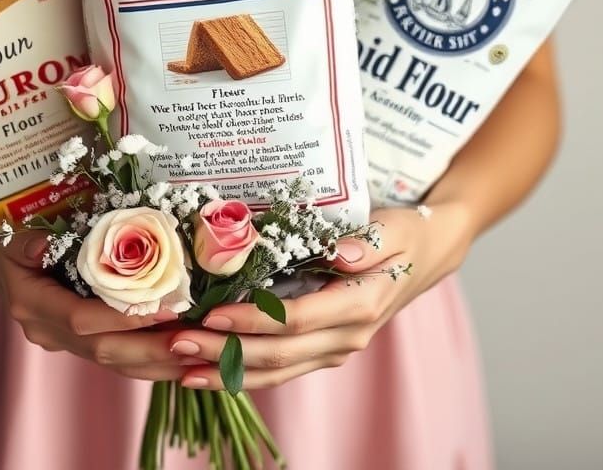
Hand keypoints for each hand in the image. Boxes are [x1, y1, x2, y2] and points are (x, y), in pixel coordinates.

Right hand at [0, 231, 203, 381]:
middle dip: (153, 348)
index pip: (83, 320)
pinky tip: (185, 358)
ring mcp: (65, 344)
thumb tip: (41, 244)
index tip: (166, 308)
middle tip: (196, 339)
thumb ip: (27, 242)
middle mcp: (50, 333)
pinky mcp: (81, 346)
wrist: (0, 268)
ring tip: (202, 353)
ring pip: (117, 363)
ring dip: (160, 362)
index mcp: (33, 306)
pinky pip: (120, 360)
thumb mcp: (10, 239)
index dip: (124, 318)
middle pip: (106, 351)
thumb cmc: (7, 246)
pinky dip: (153, 361)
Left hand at [166, 201, 476, 390]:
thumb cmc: (403, 235)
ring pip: (276, 371)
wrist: (424, 257)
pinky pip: (281, 370)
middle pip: (278, 353)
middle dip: (225, 351)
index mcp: (359, 304)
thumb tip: (340, 253)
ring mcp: (335, 348)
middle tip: (177, 342)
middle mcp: (346, 336)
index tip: (212, 313)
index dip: (253, 320)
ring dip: (227, 371)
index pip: (296, 319)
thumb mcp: (391, 229)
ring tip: (181, 367)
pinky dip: (243, 374)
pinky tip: (207, 372)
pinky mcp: (324, 350)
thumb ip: (368, 243)